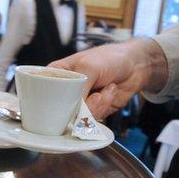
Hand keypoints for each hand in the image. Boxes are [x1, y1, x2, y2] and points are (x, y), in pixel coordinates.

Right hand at [50, 39, 167, 119]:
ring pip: (78, 118)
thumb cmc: (109, 58)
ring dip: (96, 106)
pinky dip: (103, 108)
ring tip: (105, 91)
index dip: (51, 101)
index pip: (43, 93)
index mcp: (57, 76)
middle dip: (81, 106)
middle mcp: (65, 91)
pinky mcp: (93, 111)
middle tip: (95, 95)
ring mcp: (80, 102)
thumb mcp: (88, 67)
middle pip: (61, 110)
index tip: (67, 102)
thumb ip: (77, 88)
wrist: (135, 65)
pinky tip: (109, 93)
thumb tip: (72, 110)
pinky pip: (92, 119)